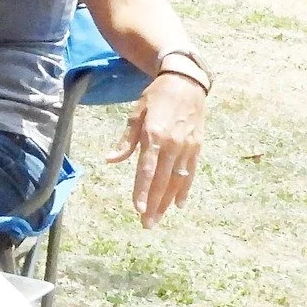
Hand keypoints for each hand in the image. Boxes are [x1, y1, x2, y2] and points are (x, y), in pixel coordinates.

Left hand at [105, 72, 206, 226]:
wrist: (186, 83)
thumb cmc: (156, 97)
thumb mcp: (136, 113)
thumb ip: (126, 140)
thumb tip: (110, 159)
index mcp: (154, 135)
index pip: (147, 169)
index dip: (142, 190)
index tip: (137, 208)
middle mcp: (172, 144)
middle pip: (162, 180)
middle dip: (154, 204)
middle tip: (146, 224)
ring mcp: (187, 148)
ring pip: (177, 181)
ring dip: (167, 202)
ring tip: (157, 219)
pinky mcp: (197, 148)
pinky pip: (191, 174)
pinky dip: (185, 190)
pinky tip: (178, 205)